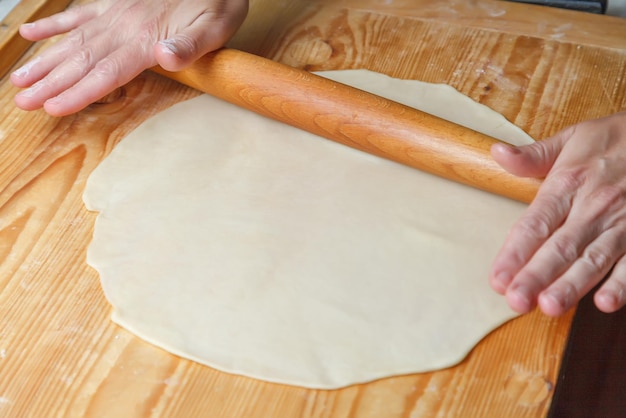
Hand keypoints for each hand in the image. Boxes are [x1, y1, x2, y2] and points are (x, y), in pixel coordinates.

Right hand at [11, 0, 247, 115]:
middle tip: (22, 102)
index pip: (107, 71)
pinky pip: (79, 14)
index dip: (79, 91)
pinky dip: (54, 25)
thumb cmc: (217, 4)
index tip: (54, 107)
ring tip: (19, 79)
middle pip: (82, 60)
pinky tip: (32, 33)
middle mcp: (124, 26)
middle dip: (51, 83)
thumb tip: (164, 57)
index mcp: (147, 39)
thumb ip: (189, 45)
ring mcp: (116, 13)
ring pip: (74, 41)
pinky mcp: (116, 4)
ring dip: (46, 61)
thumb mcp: (214, 27)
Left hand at [489, 111, 625, 315]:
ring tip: (550, 307)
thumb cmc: (618, 139)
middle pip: (560, 247)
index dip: (514, 253)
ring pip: (594, 259)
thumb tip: (497, 153)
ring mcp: (624, 222)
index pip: (534, 224)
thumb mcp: (574, 137)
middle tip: (516, 302)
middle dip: (536, 276)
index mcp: (568, 183)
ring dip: (572, 285)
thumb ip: (533, 155)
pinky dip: (622, 282)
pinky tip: (606, 302)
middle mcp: (594, 206)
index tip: (497, 280)